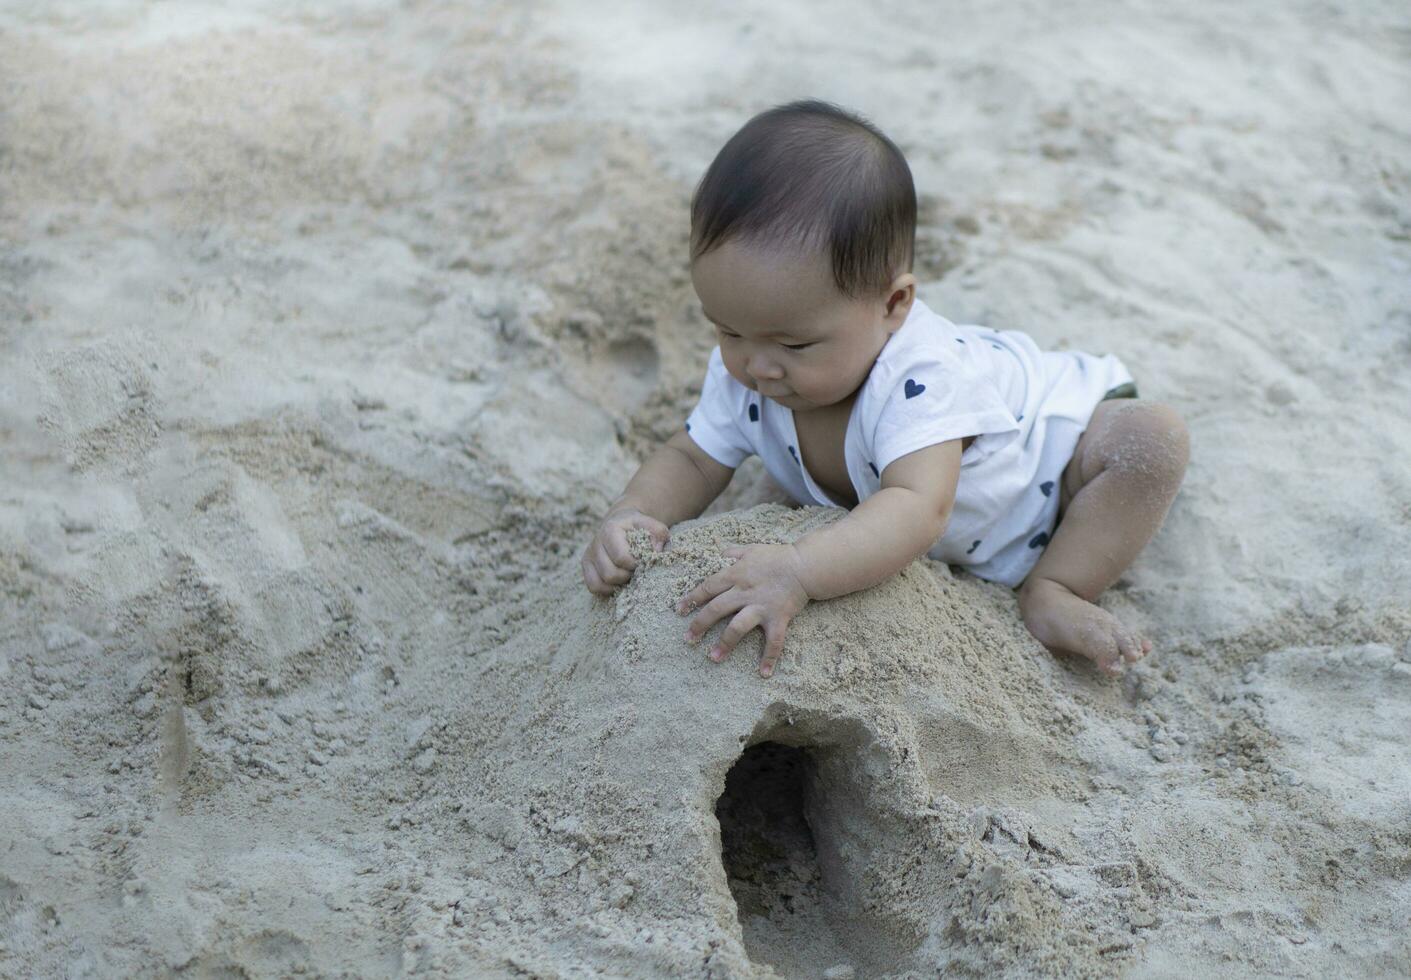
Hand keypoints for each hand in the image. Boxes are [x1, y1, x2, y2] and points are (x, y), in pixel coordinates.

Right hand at [581, 507, 669, 595]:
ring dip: (618, 583)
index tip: (642, 560)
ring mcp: (589, 555)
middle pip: (610, 574)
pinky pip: (594, 586)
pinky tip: (618, 581)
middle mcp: (596, 542)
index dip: (635, 564)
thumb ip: (658, 533)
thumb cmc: (638, 527)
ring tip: (628, 574)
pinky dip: (607, 589)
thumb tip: (657, 551)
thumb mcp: (650, 524)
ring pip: (601, 582)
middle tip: (636, 569)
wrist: (621, 523)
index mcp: (610, 530)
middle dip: (627, 576)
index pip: (621, 558)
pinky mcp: (586, 566)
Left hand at [674, 543, 810, 677]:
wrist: (804, 566)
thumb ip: (733, 553)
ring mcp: (761, 606)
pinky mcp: (778, 618)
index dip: (692, 598)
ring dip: (724, 643)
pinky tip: (763, 673)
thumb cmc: (778, 556)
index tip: (679, 610)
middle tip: (688, 639)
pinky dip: (769, 657)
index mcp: (736, 574)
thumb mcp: (751, 549)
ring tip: (713, 657)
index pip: (708, 587)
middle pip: (716, 609)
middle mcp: (745, 591)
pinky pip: (773, 641)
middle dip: (699, 625)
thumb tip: (719, 554)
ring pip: (737, 627)